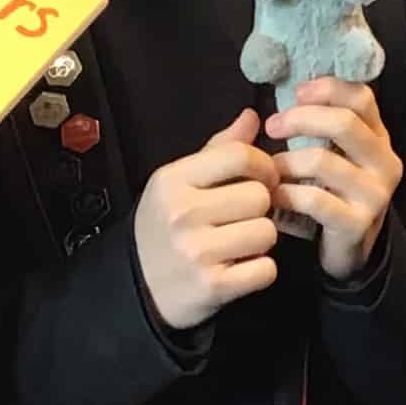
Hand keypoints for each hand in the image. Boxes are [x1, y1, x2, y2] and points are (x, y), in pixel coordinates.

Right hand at [133, 108, 280, 329]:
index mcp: (173, 179)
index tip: (263, 179)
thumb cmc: (167, 227)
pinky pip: (265, 269)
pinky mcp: (212, 286)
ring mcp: (196, 252)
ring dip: (261, 239)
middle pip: (260, 196)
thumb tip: (252, 116)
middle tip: (243, 218)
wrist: (139, 288)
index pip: (240, 156)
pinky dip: (259, 270)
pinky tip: (240, 267)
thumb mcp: (180, 182)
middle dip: (261, 208)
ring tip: (239, 242)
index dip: (264, 166)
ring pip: (267, 232)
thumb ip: (219, 149)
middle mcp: (182, 213)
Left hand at [262, 77, 401, 283]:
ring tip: (268, 170)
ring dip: (284, 162)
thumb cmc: (331, 192)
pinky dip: (285, 193)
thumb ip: (316, 123)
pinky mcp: (357, 223)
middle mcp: (384, 162)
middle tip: (272, 126)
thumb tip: (284, 93)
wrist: (349, 249)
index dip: (327, 88)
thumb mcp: (332, 153)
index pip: (361, 97)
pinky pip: (313, 200)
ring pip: (322, 161)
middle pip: (343, 123)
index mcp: (378, 138)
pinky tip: (273, 195)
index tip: (296, 93)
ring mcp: (374, 195)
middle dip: (300, 119)